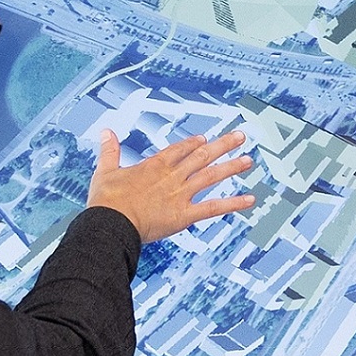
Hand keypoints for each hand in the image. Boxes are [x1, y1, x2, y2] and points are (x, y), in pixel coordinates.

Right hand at [88, 127, 256, 242]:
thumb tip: (106, 132)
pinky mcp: (184, 215)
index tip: (204, 138)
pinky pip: (213, 208)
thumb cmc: (106, 201)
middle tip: (239, 137)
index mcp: (154, 165)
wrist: (111, 224)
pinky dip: (233, 204)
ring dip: (231, 167)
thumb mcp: (105, 171)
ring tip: (248, 160)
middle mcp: (172, 176)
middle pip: (202, 156)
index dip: (193, 143)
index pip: (179, 149)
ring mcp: (180, 194)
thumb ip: (109, 150)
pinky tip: (250, 200)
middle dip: (222, 145)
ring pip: (211, 176)